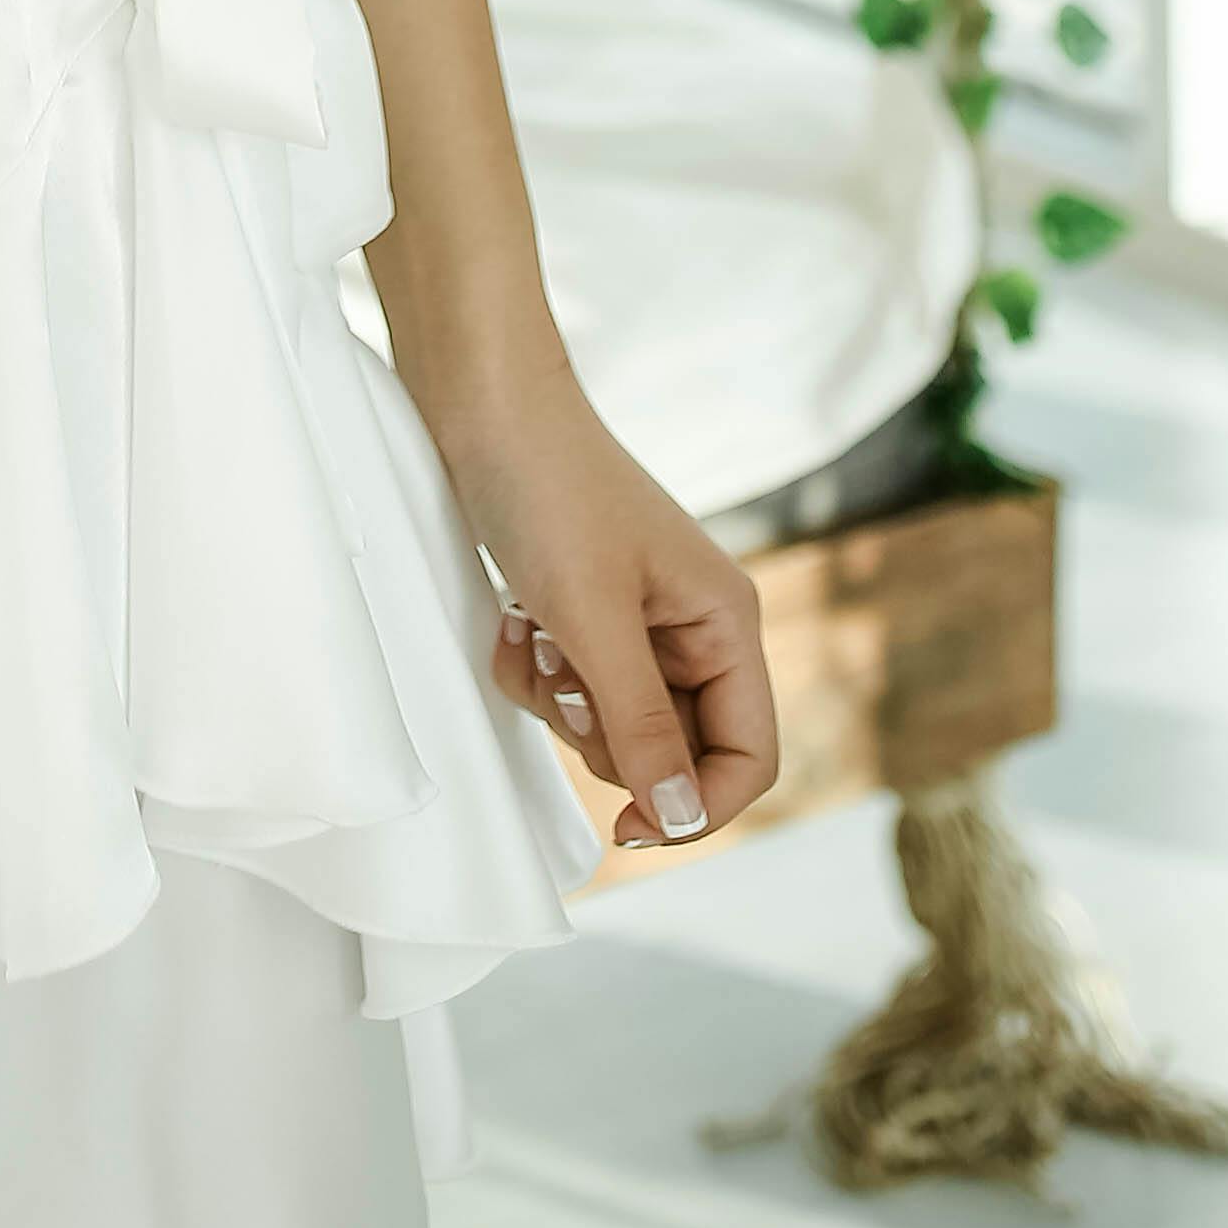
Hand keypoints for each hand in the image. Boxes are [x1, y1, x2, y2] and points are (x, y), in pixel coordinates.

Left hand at [439, 373, 778, 856]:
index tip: (626, 826)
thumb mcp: (594, 620)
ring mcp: (639, 621)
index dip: (697, 807)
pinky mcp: (586, 612)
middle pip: (673, 751)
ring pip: (614, 725)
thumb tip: (680, 819)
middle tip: (565, 676)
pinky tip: (513, 619)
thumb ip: (641, 725)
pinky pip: (570, 689)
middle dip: (606, 735)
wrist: (479, 402)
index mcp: (727, 623)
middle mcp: (694, 627)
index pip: (748, 757)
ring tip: (533, 630)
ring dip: (560, 698)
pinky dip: (535, 669)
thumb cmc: (548, 489)